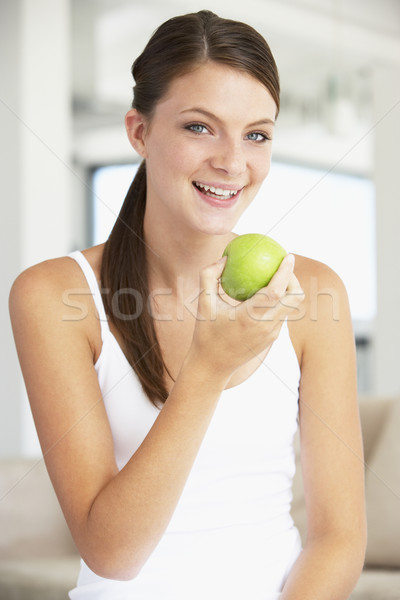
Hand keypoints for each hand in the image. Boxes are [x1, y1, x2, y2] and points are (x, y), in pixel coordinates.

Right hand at [188, 254, 303, 378]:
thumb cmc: (206, 332)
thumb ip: (209, 276)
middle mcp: (265, 326)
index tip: (288, 256)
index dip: (286, 272)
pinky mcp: (272, 339)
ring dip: (288, 291)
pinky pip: (281, 315)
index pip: (277, 291)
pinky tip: (267, 294)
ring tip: (275, 278)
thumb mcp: (203, 302)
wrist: (212, 366)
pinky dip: (278, 302)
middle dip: (295, 280)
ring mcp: (272, 334)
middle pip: (295, 299)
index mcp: (250, 316)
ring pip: (291, 308)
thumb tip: (225, 257)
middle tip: (284, 267)